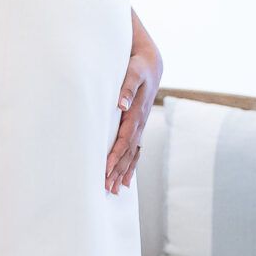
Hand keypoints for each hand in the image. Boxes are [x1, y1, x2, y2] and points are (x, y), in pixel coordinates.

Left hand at [107, 26, 161, 194]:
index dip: (114, 155)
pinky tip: (126, 180)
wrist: (151, 64)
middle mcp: (140, 122)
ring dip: (123, 172)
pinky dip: (131, 165)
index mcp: (137, 112)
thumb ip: (126, 87)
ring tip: (115, 191)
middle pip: (128, 151)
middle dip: (117, 170)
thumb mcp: (133, 72)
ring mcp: (140, 126)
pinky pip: (135, 150)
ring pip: (132, 153)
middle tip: (106, 189)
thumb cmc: (138, 65)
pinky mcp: (138, 126)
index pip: (124, 139)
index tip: (105, 170)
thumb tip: (120, 105)